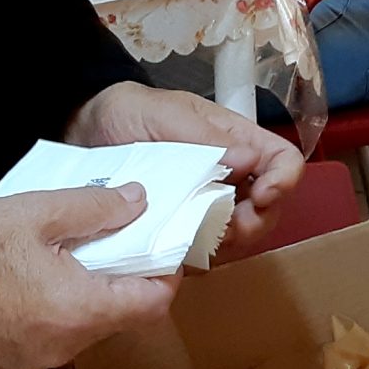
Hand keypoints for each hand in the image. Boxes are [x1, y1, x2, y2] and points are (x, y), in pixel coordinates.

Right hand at [0, 184, 177, 368]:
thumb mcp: (39, 211)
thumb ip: (98, 208)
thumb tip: (139, 203)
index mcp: (77, 311)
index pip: (150, 306)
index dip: (164, 277)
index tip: (160, 250)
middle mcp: (61, 346)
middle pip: (117, 319)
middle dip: (122, 283)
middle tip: (112, 244)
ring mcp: (31, 361)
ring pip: (83, 331)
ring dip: (87, 299)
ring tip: (69, 258)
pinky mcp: (6, 363)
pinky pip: (49, 340)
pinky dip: (55, 314)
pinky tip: (35, 282)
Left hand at [70, 80, 303, 250]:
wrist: (84, 130)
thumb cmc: (129, 112)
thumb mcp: (166, 115)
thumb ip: (206, 138)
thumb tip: (249, 160)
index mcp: (236, 141)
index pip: (283, 162)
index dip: (283, 182)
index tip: (262, 195)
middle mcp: (231, 177)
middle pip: (269, 209)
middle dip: (255, 222)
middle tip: (226, 226)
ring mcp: (208, 206)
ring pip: (241, 237)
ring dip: (228, 244)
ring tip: (198, 237)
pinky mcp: (183, 229)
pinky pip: (204, 252)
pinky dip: (198, 256)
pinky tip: (177, 250)